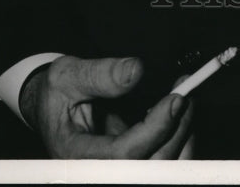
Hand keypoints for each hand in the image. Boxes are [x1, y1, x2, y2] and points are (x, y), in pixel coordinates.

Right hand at [19, 55, 193, 158]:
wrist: (51, 104)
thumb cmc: (56, 92)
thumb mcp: (68, 75)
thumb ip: (100, 74)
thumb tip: (136, 70)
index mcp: (77, 154)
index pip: (123, 155)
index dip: (154, 130)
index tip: (175, 99)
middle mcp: (99, 169)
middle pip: (149, 166)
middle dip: (176, 130)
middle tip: (187, 93)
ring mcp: (117, 169)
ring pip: (161, 167)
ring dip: (182, 134)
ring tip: (187, 99)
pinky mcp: (132, 162)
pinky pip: (161, 160)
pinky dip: (179, 138)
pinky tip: (180, 113)